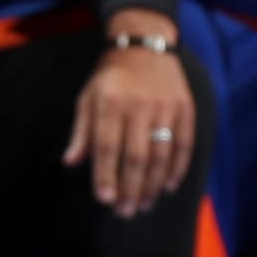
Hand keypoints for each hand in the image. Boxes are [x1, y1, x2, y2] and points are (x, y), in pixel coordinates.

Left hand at [65, 42, 195, 216]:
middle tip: (127, 212)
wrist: (144, 44)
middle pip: (136, 155)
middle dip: (131, 188)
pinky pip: (184, 142)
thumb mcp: (88, 97)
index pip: (107, 147)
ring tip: (145, 204)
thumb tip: (71, 163)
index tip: (105, 200)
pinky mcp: (185, 106)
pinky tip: (168, 185)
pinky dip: (177, 167)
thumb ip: (82, 131)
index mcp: (111, 103)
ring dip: (153, 184)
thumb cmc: (111, 77)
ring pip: (161, 153)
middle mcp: (139, 105)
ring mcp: (165, 106)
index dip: (106, 175)